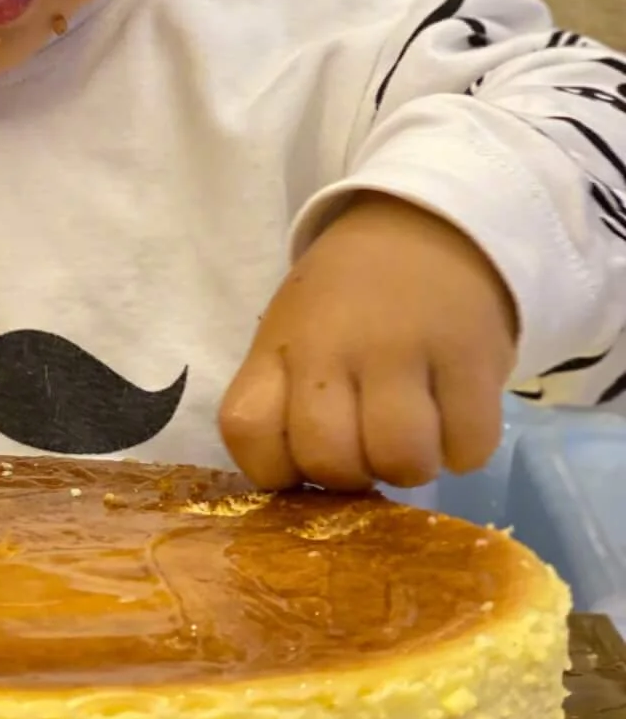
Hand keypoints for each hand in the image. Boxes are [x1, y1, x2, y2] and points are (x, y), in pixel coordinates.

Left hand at [219, 193, 518, 492]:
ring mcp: (404, 349)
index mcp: (279, 343)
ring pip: (401, 460)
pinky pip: (467, 448)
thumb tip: (306, 493)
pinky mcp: (471, 356)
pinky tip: (453, 414)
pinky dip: (463, 448)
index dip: (275, 468)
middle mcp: (334, 344)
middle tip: (367, 444)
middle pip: (330, 461)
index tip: (302, 456)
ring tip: (414, 432)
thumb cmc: (347, 297)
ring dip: (411, 465)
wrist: (426, 225)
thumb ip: (285, 402)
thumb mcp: (291, 333)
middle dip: (352, 475)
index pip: (246, 433)